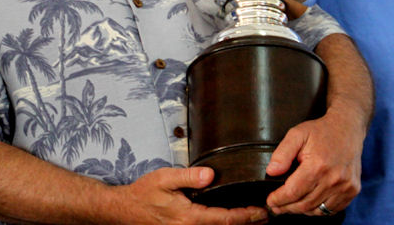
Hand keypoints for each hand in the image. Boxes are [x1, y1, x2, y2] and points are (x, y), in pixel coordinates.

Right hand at [116, 166, 268, 224]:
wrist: (126, 210)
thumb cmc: (144, 193)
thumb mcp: (164, 179)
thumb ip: (189, 177)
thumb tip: (211, 174)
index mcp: (190, 216)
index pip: (225, 219)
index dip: (246, 216)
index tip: (261, 211)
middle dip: (247, 223)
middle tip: (266, 215)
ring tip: (254, 218)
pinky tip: (230, 219)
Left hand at [265, 112, 361, 216]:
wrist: (347, 129)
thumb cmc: (320, 131)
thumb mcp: (296, 134)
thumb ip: (282, 153)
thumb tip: (271, 172)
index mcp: (318, 165)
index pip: (294, 191)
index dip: (279, 199)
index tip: (270, 201)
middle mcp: (334, 179)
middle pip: (305, 204)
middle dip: (287, 208)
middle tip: (276, 207)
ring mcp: (346, 187)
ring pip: (319, 210)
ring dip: (302, 211)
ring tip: (289, 207)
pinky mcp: (353, 190)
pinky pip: (333, 209)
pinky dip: (318, 210)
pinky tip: (308, 204)